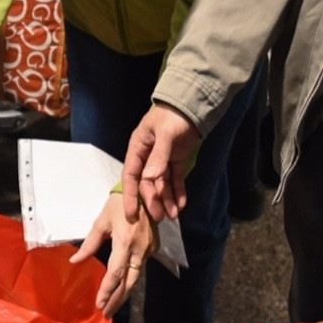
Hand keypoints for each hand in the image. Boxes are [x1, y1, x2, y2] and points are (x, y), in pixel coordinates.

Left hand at [71, 192, 156, 316]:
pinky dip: (131, 280)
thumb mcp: (101, 221)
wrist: (144, 191)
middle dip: (117, 299)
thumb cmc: (118, 204)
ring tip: (112, 306)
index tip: (99, 304)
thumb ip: (90, 243)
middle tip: (106, 314)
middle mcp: (139, 249)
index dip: (107, 290)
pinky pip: (141, 267)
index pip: (115, 272)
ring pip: (136, 278)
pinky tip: (122, 287)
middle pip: (129, 282)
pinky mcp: (154, 248)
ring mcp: (149, 250)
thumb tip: (75, 260)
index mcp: (124, 241)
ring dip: (124, 293)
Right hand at [122, 103, 197, 222]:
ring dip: (167, 199)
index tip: (130, 213)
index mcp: (138, 147)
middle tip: (161, 217)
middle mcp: (147, 156)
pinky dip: (178, 192)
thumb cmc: (173, 116)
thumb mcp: (165, 134)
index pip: (131, 175)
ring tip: (174, 215)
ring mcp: (162, 160)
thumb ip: (158, 156)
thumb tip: (150, 178)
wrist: (192, 105)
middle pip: (147, 183)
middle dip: (153, 200)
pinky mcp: (176, 161)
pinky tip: (182, 204)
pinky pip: (175, 180)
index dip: (130, 195)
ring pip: (162, 184)